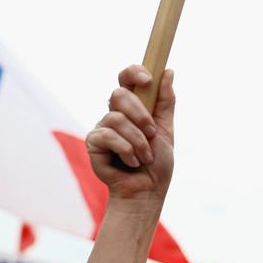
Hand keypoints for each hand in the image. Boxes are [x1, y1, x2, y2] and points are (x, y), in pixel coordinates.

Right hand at [85, 65, 174, 201]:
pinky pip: (109, 136)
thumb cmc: (157, 163)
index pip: (126, 79)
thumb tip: (169, 71)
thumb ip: (165, 102)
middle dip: (141, 115)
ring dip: (138, 141)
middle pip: (119, 94)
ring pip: (117, 118)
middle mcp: (115, 113)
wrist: (148, 191)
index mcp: (133, 107)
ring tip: (145, 157)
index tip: (147, 79)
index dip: (134, 73)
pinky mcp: (93, 142)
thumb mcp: (165, 130)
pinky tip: (131, 162)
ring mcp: (102, 127)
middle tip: (152, 133)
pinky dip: (127, 151)